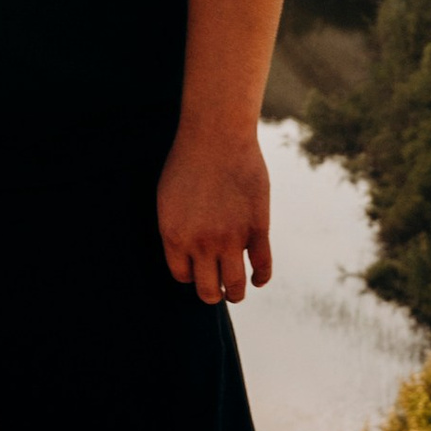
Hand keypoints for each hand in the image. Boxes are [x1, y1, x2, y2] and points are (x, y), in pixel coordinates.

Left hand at [157, 122, 273, 303]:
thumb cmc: (188, 163)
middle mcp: (202, 244)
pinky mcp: (257, 229)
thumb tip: (186, 253)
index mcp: (174, 237)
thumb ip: (176, 228)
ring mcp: (231, 239)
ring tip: (234, 292)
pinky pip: (262, 266)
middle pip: (207, 290)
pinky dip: (260, 278)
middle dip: (211, 293)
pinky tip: (258, 279)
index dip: (190, 275)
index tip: (196, 271)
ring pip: (235, 285)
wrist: (216, 137)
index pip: (182, 276)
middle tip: (216, 291)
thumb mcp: (167, 199)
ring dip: (235, 293)